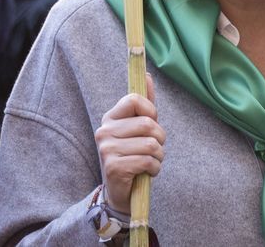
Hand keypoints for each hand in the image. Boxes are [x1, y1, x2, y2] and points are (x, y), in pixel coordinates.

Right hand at [95, 74, 163, 213]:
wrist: (121, 190)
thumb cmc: (134, 154)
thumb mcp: (140, 127)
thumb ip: (145, 103)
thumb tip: (147, 75)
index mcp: (110, 118)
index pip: (135, 99)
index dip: (151, 111)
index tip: (152, 123)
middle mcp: (104, 131)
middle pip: (148, 124)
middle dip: (160, 138)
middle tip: (154, 149)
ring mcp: (106, 149)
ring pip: (151, 144)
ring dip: (159, 155)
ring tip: (150, 161)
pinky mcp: (113, 167)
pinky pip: (147, 161)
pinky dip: (154, 168)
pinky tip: (146, 172)